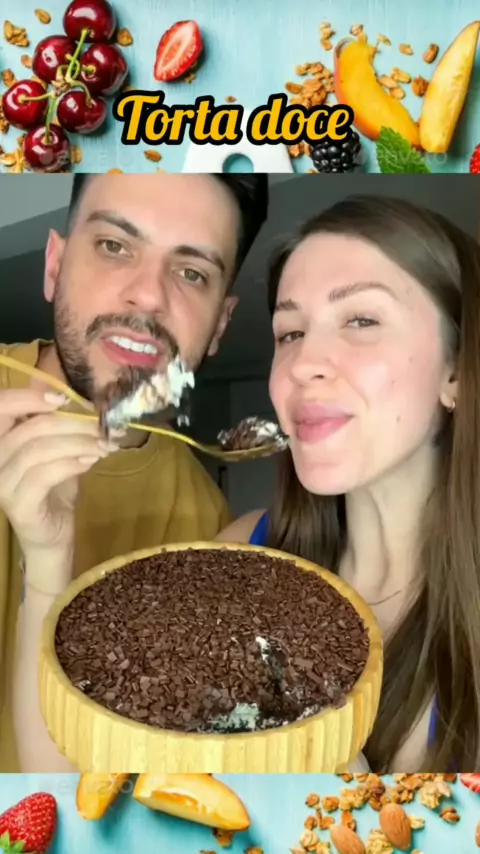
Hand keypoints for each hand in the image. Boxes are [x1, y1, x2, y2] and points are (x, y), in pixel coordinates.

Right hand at [0, 387, 118, 554]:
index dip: (29, 398)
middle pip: (30, 428)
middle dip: (72, 423)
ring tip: (104, 444)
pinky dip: (71, 464)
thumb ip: (59, 428)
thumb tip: (78, 399)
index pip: (2, 407)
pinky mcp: (17, 503)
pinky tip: (91, 462)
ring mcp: (2, 483)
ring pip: (39, 449)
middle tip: (103, 426)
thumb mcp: (57, 452)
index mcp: (0, 441)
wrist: (52, 536)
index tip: (63, 398)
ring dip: (78, 443)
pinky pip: (44, 474)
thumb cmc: (53, 490)